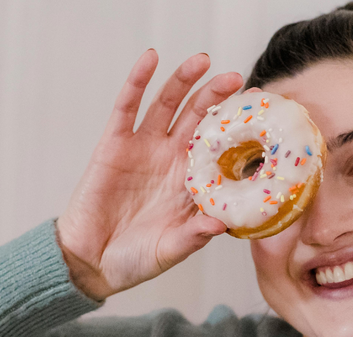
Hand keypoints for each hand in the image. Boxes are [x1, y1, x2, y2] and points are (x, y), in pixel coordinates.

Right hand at [56, 50, 242, 300]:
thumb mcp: (169, 251)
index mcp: (192, 183)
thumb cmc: (134, 260)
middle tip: (237, 79)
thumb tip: (221, 224)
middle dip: (218, 97)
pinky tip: (151, 59)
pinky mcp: (114, 144)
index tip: (263, 113)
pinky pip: (127, 107)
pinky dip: (138, 81)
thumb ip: (193, 237)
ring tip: (203, 60)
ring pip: (168, 105)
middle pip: (198, 118)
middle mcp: (171, 160)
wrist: (89, 262)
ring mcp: (144, 148)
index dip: (239, 130)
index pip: (222, 148)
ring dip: (184, 80)